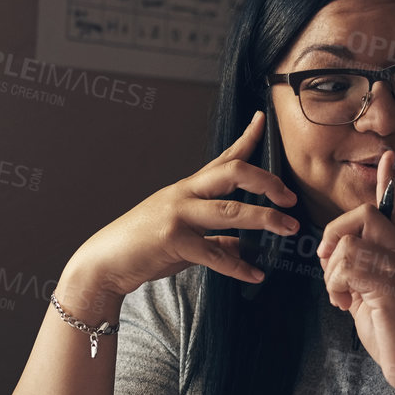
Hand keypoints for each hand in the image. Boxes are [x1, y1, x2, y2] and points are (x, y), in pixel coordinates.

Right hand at [57, 111, 300, 312]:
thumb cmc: (143, 247)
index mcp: (188, 188)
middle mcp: (185, 194)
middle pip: (233, 173)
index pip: (223, 158)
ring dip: (265, 218)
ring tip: (288, 228)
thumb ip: (215, 237)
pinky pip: (215, 254)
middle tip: (290, 198)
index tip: (264, 120)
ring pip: (230, 210)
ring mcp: (178, 215)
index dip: (247, 138)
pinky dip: (239, 266)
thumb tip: (244, 245)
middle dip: (267, 181)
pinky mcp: (173, 241)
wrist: (104, 262)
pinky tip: (255, 274)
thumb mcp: (183, 236)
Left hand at [317, 151, 394, 386]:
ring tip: (341, 297)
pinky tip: (343, 304)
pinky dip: (334, 285)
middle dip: (335, 232)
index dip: (389, 184)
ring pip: (349, 243)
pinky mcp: (391, 287)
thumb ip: (357, 278)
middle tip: (328, 262)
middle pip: (367, 213)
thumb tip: (334, 265)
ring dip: (331, 272)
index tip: (388, 156)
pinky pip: (347, 266)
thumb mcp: (372, 302)